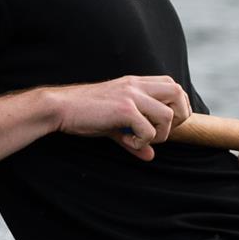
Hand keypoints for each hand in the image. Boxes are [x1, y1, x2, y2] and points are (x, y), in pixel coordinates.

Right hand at [52, 75, 191, 160]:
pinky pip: (148, 129)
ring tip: (139, 139)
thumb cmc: (85, 114)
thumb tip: (150, 156)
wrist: (60, 108)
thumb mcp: (114, 124)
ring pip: (168, 114)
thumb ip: (134, 138)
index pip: (174, 86)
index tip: (164, 124)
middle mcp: (137, 85)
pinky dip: (142, 141)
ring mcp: (131, 95)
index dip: (177, 106)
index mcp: (136, 83)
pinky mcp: (124, 109)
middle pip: (179, 93)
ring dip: (159, 133)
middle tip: (159, 132)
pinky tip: (126, 141)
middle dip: (178, 117)